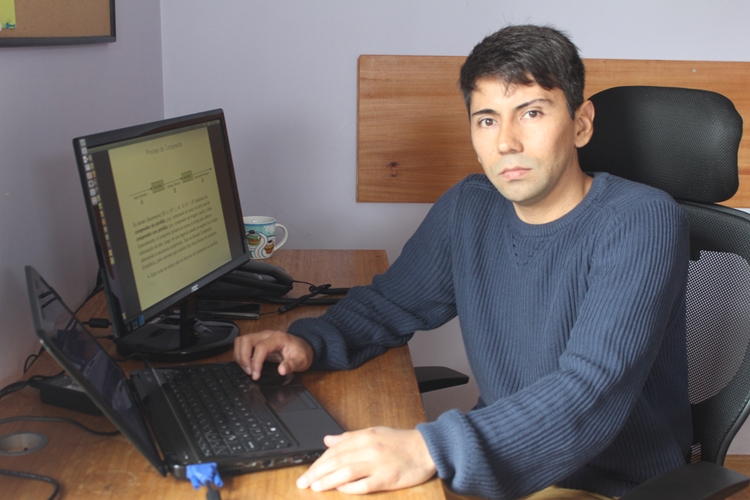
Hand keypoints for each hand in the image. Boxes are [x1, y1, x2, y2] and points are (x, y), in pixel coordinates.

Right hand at [233, 330, 312, 379]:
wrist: (303, 346)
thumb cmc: (301, 352)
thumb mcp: (301, 361)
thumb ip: (291, 365)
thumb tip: (281, 370)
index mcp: (278, 338)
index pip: (261, 347)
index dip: (255, 362)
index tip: (256, 375)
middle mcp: (267, 334)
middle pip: (246, 340)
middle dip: (243, 358)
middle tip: (249, 372)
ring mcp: (261, 337)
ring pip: (241, 341)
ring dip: (240, 356)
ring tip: (247, 369)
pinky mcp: (257, 341)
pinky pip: (243, 344)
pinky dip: (241, 355)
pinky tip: (247, 365)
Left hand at [296, 427, 436, 493]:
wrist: (426, 448)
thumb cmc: (400, 442)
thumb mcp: (373, 432)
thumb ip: (349, 437)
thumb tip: (328, 440)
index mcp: (364, 437)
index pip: (335, 450)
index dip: (318, 461)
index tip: (307, 470)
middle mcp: (369, 449)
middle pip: (336, 461)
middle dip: (317, 472)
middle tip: (303, 482)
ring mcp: (377, 464)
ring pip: (346, 472)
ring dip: (328, 480)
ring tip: (315, 487)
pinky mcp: (386, 478)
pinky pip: (364, 485)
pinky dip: (350, 488)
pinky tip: (339, 490)